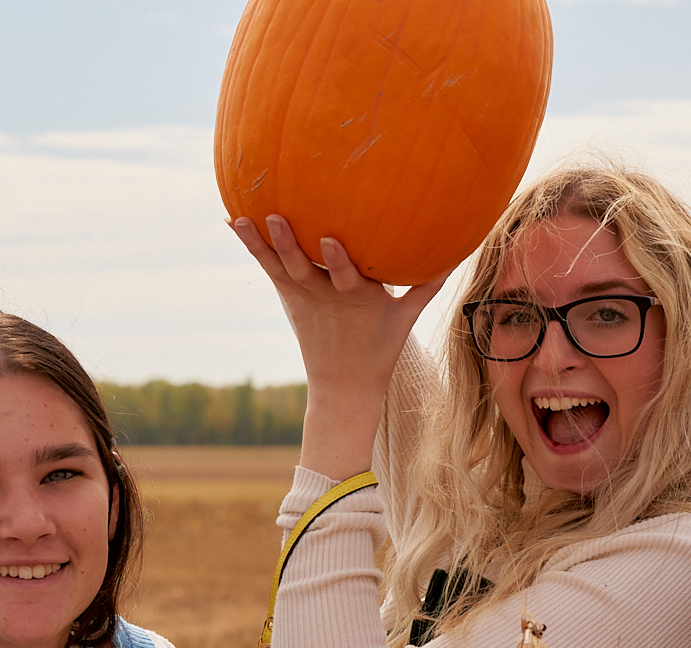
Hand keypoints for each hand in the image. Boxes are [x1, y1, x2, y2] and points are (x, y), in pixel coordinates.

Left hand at [232, 215, 446, 478]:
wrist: (344, 387)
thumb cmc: (379, 349)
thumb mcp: (405, 320)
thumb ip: (426, 288)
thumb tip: (456, 256)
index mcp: (356, 300)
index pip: (347, 278)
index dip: (338, 261)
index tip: (331, 240)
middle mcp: (325, 298)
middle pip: (304, 270)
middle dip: (290, 245)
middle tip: (275, 217)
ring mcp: (304, 298)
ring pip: (280, 268)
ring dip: (261, 243)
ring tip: (242, 218)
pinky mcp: (290, 299)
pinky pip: (269, 268)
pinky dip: (253, 247)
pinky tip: (233, 220)